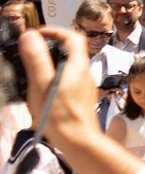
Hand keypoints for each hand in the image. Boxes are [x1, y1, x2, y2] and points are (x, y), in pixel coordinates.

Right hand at [20, 28, 100, 153]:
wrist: (78, 141)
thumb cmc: (59, 113)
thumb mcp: (42, 83)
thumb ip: (37, 59)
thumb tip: (30, 35)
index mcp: (78, 66)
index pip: (73, 37)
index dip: (55, 31)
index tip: (37, 34)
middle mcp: (86, 74)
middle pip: (71, 51)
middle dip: (51, 47)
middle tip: (30, 52)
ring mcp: (85, 87)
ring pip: (69, 67)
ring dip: (51, 63)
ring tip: (32, 70)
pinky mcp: (81, 100)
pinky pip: (68, 81)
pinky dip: (55, 77)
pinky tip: (41, 89)